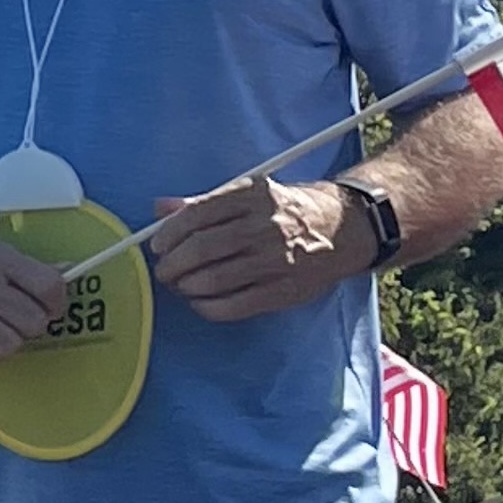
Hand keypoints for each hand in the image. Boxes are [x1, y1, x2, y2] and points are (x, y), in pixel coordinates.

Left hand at [149, 175, 365, 321]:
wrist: (344, 229)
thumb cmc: (286, 210)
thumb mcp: (249, 194)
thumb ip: (203, 202)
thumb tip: (160, 209)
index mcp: (252, 196)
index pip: (197, 215)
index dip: (169, 233)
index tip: (157, 245)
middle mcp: (264, 227)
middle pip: (202, 248)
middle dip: (173, 263)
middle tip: (164, 270)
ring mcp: (277, 261)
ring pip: (215, 278)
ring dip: (187, 286)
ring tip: (180, 285)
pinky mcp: (286, 290)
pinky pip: (236, 305)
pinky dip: (208, 307)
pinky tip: (199, 302)